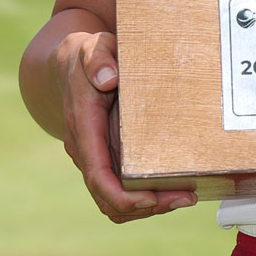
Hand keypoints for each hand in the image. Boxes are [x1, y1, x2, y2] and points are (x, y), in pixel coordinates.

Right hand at [52, 29, 196, 222]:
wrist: (69, 67)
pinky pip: (120, 191)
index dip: (122, 195)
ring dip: (148, 207)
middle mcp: (86, 149)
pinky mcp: (107, 159)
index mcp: (84, 127)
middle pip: (109, 196)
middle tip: (186, 198)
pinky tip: (172, 191)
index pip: (97, 174)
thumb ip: (98, 58)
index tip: (151, 198)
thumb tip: (108, 78)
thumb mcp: (93, 48)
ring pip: (114, 201)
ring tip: (185, 198)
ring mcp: (95, 157)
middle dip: (146, 206)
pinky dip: (144, 198)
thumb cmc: (87, 57)